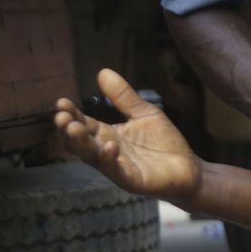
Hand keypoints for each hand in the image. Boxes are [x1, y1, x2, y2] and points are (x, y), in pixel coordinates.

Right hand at [54, 69, 200, 201]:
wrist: (189, 168)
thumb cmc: (164, 143)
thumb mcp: (144, 113)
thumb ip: (124, 97)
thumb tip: (103, 71)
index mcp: (107, 135)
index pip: (84, 123)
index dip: (71, 114)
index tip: (61, 102)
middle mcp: (107, 152)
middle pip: (82, 141)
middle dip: (69, 129)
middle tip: (60, 116)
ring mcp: (118, 167)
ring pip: (93, 157)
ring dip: (82, 144)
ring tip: (73, 128)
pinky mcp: (132, 180)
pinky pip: (117, 171)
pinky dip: (110, 160)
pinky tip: (109, 146)